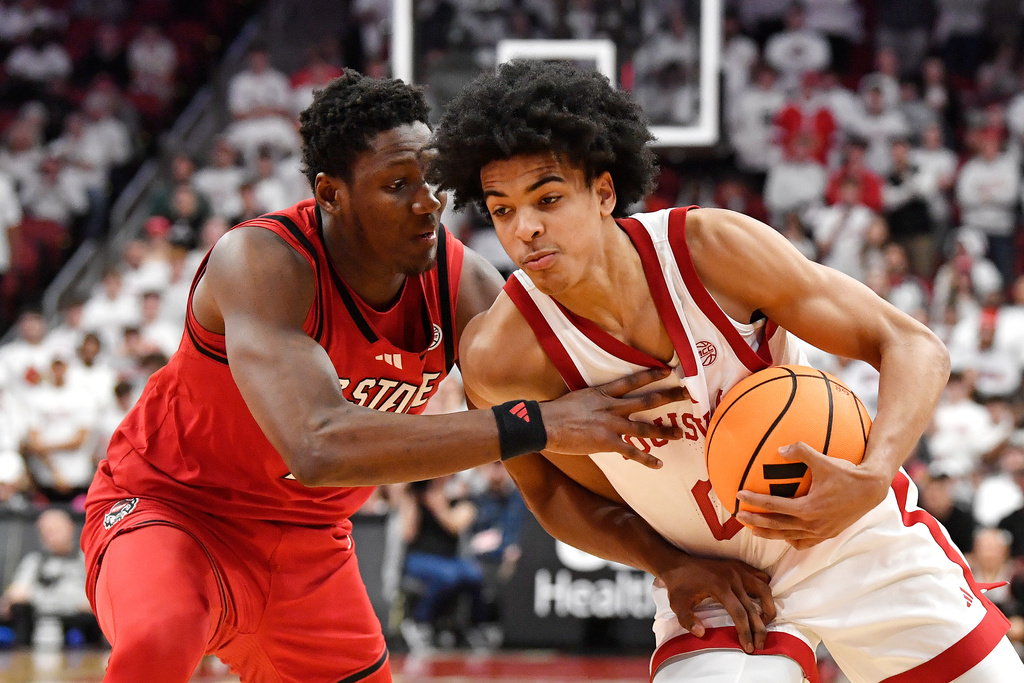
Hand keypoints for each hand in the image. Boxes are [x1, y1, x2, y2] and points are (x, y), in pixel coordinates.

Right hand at [540, 368, 685, 468]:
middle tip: (687, 394)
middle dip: (669, 397)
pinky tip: (659, 465)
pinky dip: (646, 459)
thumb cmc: (556, 411)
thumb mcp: (578, 397)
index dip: (651, 375)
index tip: (668, 371)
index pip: (632, 381)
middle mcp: (611, 407)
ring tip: (681, 433)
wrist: (545, 424)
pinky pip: (632, 452)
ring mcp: (611, 425)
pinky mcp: (607, 443)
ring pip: (645, 427)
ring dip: (665, 430)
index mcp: (603, 393)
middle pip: (647, 400)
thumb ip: (593, 399)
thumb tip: (598, 401)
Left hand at [658, 555, 775, 652]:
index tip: (748, 648)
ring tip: (766, 623)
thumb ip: (687, 620)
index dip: (745, 632)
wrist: (676, 563)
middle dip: (759, 628)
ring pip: (763, 588)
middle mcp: (732, 577)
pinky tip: (762, 601)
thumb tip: (702, 634)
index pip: (739, 613)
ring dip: (768, 607)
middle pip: (753, 606)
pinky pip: (759, 576)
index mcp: (719, 586)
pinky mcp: (738, 565)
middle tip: (760, 644)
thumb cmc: (678, 586)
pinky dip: (765, 589)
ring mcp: (737, 569)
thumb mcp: (677, 605)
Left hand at [736, 442, 890, 548]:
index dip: (754, 502)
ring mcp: (820, 532)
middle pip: (776, 526)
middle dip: (755, 522)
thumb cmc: (847, 473)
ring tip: (754, 530)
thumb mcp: (823, 460)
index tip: (738, 497)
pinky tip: (784, 534)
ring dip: (769, 534)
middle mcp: (812, 524)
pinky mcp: (828, 534)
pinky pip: (805, 542)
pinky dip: (791, 540)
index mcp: (807, 508)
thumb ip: (800, 451)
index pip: (773, 506)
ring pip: (788, 537)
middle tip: (738, 516)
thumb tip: (779, 449)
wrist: (871, 490)